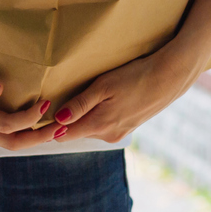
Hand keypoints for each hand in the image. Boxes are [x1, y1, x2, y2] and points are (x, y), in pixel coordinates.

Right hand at [0, 47, 55, 150]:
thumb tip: (0, 88)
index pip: (7, 125)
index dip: (30, 118)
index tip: (47, 103)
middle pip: (12, 143)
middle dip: (39, 138)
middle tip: (63, 127)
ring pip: (7, 142)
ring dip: (32, 137)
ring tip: (54, 127)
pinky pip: (1, 133)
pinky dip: (20, 131)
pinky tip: (31, 121)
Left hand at [49, 44, 199, 144]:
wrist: (169, 77)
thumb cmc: (135, 76)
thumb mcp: (104, 86)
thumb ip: (80, 104)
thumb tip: (58, 120)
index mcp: (99, 125)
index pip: (65, 134)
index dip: (51, 125)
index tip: (41, 114)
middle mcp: (108, 135)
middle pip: (77, 131)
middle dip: (67, 121)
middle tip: (58, 101)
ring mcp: (119, 133)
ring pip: (91, 128)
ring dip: (85, 118)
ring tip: (83, 98)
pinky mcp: (128, 128)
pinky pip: (105, 126)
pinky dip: (99, 116)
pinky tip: (105, 101)